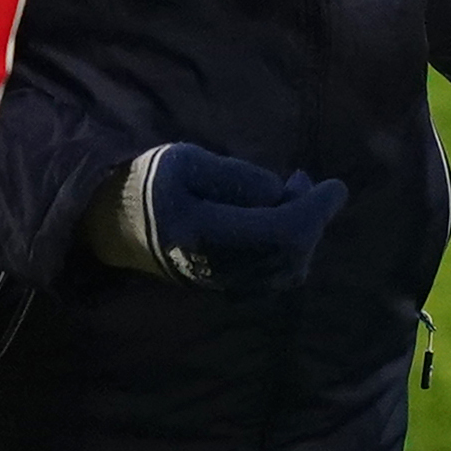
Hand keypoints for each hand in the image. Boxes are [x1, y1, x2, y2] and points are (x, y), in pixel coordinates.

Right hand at [99, 144, 347, 290]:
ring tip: (293, 197)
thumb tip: (283, 195)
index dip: (316, 210)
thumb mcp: (188, 160)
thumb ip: (239, 177)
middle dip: (313, 217)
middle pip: (292, 254)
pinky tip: (282, 223)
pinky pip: (278, 278)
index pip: (282, 232)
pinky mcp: (227, 290)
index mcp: (206, 232)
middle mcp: (218, 268)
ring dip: (305, 234)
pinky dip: (294, 251)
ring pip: (290, 271)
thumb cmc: (152, 182)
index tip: (335, 185)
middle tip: (306, 181)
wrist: (116, 225)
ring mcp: (224, 285)